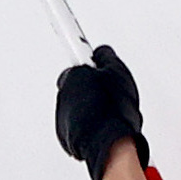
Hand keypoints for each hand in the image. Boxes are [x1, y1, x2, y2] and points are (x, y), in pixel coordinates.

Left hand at [54, 44, 146, 179]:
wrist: (109, 145)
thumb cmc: (113, 111)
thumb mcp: (117, 72)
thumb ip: (106, 58)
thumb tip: (101, 53)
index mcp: (74, 76)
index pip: (76, 60)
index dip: (83, 54)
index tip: (72, 33)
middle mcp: (64, 95)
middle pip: (79, 85)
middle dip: (93, 87)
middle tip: (110, 93)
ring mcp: (63, 117)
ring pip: (79, 106)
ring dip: (92, 107)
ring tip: (111, 114)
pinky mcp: (66, 137)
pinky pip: (78, 126)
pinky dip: (90, 126)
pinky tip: (105, 127)